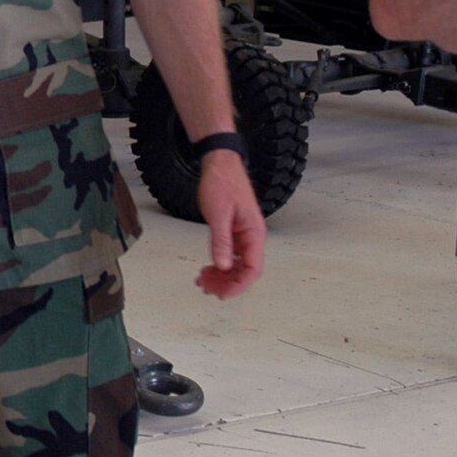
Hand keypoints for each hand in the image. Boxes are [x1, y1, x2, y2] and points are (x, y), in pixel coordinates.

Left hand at [195, 150, 264, 298]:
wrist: (219, 162)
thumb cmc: (222, 183)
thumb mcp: (219, 214)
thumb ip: (221, 241)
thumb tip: (223, 267)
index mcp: (254, 233)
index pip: (252, 269)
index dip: (239, 285)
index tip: (222, 294)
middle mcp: (251, 236)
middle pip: (244, 270)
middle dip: (226, 283)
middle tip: (206, 288)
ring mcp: (242, 234)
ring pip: (235, 265)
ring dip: (221, 276)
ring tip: (202, 281)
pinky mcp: (232, 231)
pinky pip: (229, 255)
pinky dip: (218, 264)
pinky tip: (206, 269)